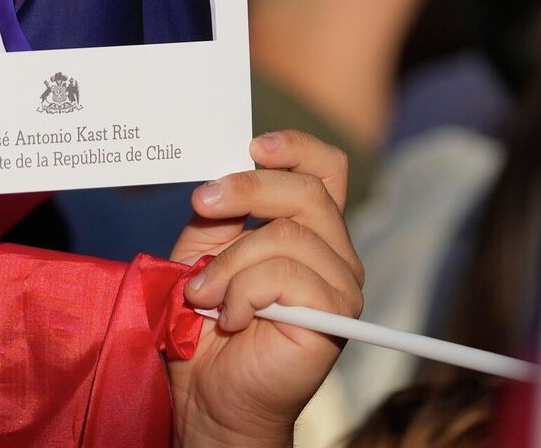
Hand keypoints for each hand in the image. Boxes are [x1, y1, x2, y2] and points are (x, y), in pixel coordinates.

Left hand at [168, 131, 363, 447]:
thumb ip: (221, 209)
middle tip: (201, 205)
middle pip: (307, 190)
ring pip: (286, 235)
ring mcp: (339, 285)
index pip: (327, 168)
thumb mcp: (204, 247)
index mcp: (309, 229)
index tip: (254, 147)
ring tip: (204, 294)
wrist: (209, 394)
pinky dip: (242, 292)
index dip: (296, 148)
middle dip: (246, 190)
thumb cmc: (204, 322)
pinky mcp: (332, 317)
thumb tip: (223, 173)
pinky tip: (230, 317)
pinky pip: (284, 276)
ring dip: (230, 263)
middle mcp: (334, 252)